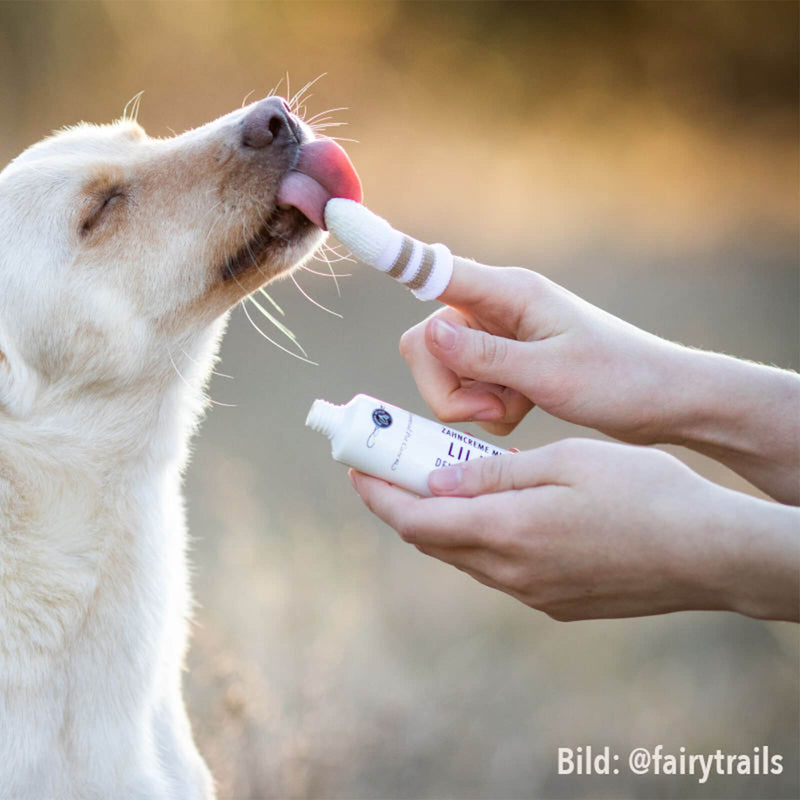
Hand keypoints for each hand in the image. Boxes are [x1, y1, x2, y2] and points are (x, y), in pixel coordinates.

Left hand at [349, 439, 799, 621]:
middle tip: (394, 466)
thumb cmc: (643, 492)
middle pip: (432, 539)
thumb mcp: (566, 462)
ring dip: (441, 520)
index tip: (356, 469)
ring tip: (440, 479)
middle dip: (402, 503)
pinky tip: (493, 510)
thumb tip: (437, 479)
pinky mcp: (555, 601)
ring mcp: (533, 593)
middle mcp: (511, 572)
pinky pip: (496, 569)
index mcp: (509, 531)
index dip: (378, 495)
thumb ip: (495, 475)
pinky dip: (476, 537)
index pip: (416, 519)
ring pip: (462, 555)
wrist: (708, 553)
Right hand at [399, 257, 799, 502]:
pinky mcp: (505, 364)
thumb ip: (484, 356)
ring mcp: (499, 338)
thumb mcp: (550, 373)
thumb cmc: (618, 380)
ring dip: (470, 401)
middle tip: (491, 407)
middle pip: (425, 342)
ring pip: (442, 369)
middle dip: (446, 386)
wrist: (662, 402)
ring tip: (519, 408)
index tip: (344, 220)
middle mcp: (496, 309)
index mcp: (508, 294)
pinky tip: (523, 410)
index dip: (389, 250)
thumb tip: (424, 334)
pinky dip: (486, 407)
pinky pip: (467, 387)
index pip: (433, 269)